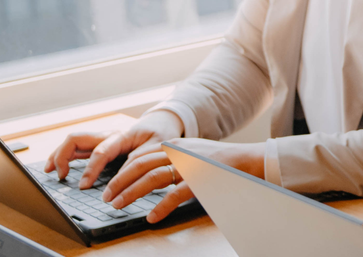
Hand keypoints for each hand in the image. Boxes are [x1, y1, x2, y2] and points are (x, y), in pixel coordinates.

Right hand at [44, 110, 183, 187]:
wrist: (163, 122)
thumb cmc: (161, 134)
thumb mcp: (157, 147)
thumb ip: (140, 159)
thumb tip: (122, 177)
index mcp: (121, 136)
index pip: (99, 151)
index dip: (90, 170)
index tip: (83, 186)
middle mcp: (107, 135)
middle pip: (76, 139)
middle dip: (62, 156)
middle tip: (59, 176)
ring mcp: (101, 138)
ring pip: (73, 141)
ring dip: (59, 155)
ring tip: (49, 171)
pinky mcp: (100, 143)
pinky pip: (78, 147)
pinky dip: (66, 156)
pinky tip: (60, 168)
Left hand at [102, 138, 264, 223]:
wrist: (254, 160)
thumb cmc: (227, 163)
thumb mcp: (197, 156)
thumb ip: (177, 163)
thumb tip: (155, 178)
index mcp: (178, 145)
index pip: (142, 155)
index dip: (123, 170)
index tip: (112, 184)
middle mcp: (181, 151)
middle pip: (140, 164)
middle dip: (120, 181)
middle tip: (108, 197)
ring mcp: (191, 164)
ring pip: (152, 177)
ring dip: (131, 192)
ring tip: (119, 205)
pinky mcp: (202, 179)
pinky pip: (175, 193)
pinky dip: (161, 206)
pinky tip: (152, 217)